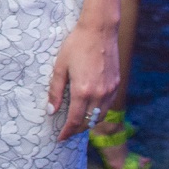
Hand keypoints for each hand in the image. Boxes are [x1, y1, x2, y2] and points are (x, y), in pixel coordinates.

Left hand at [46, 22, 119, 139]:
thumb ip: (55, 90)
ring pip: (101, 116)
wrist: (99, 31)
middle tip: (67, 132)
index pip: (75, 120)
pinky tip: (90, 108)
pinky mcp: (116, 84)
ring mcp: (110, 90)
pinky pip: (108, 105)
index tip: (60, 138)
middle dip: (77, 130)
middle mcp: (99, 94)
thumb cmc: (76, 45)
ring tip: (78, 122)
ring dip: (89, 122)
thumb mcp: (60, 66)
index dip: (67, 131)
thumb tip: (51, 110)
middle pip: (89, 122)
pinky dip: (99, 111)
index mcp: (83, 91)